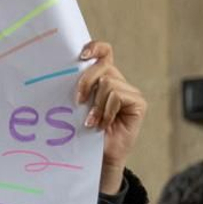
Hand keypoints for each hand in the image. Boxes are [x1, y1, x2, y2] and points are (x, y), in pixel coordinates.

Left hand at [75, 41, 145, 194]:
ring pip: (108, 82)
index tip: (81, 55)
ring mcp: (130, 92)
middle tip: (78, 101)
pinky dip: (106, 111)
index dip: (95, 47)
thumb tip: (64, 71)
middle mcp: (118, 81)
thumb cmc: (85, 132)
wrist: (98, 156)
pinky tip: (103, 124)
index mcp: (103, 78)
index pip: (104, 52)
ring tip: (92, 122)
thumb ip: (79, 87)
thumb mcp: (79, 105)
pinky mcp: (138, 103)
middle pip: (102, 66)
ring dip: (96, 105)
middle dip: (86, 82)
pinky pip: (117, 95)